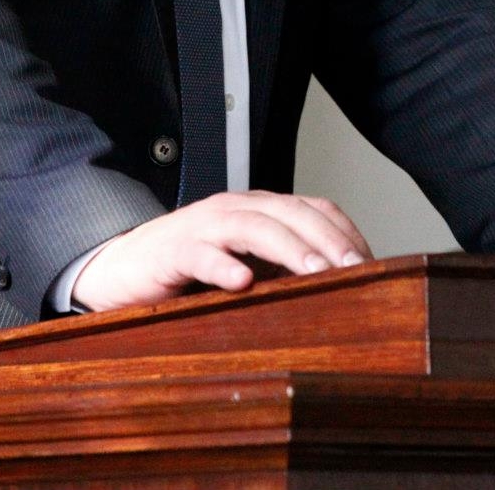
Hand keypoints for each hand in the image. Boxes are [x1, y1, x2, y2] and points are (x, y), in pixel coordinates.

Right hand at [71, 190, 373, 311]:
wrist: (123, 268)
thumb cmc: (192, 269)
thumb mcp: (248, 264)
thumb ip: (283, 268)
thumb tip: (340, 287)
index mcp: (260, 209)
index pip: (313, 208)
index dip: (343, 231)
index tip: (371, 261)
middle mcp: (236, 208)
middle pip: (291, 213)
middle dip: (327, 239)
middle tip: (355, 266)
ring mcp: (204, 226)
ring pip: (253, 227)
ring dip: (289, 248)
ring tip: (316, 270)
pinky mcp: (173, 250)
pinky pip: (201, 254)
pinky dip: (223, 266)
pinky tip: (243, 282)